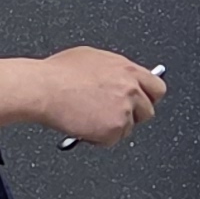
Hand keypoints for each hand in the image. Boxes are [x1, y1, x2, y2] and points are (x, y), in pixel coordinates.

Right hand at [30, 49, 164, 145]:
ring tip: (89, 116)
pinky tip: (84, 125)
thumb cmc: (57, 73)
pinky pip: (112, 140)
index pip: (156, 87)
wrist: (42, 88)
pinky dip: (99, 138)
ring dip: (113, 127)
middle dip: (133, 115)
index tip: (142, 102)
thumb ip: (114, 70)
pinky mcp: (114, 128)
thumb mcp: (92, 59)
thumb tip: (120, 77)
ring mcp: (124, 110)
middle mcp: (130, 89)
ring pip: (129, 128)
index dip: (148, 97)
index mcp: (127, 69)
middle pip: (148, 111)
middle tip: (113, 115)